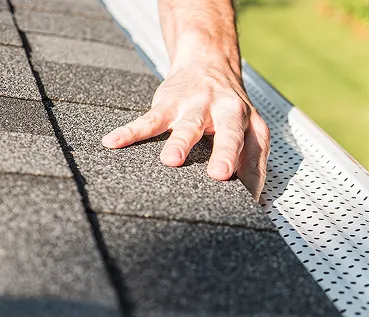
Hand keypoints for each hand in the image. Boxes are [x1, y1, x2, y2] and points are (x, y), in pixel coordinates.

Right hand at [101, 62, 270, 197]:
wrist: (209, 63)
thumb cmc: (229, 107)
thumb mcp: (249, 130)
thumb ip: (252, 162)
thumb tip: (255, 198)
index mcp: (247, 123)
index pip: (253, 152)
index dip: (251, 176)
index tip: (248, 199)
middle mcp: (226, 112)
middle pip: (228, 133)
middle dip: (224, 153)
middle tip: (219, 174)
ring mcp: (196, 106)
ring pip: (188, 125)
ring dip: (180, 142)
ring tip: (171, 160)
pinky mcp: (169, 102)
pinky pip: (149, 119)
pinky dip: (130, 131)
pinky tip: (113, 142)